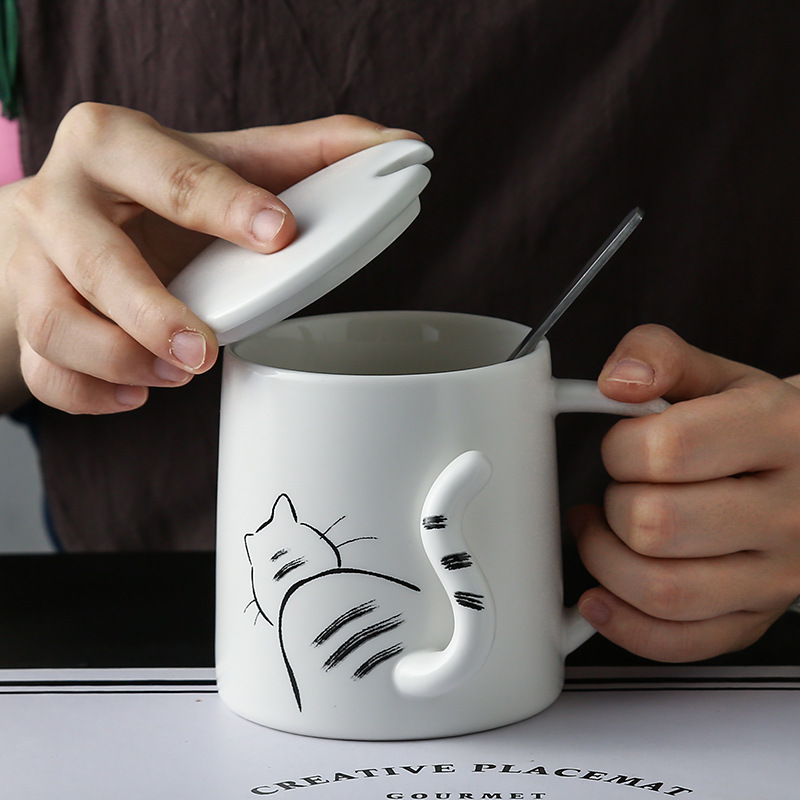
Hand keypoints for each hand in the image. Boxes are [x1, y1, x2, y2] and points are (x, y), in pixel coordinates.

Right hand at [2, 104, 419, 413]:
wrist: (62, 213)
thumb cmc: (150, 189)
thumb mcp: (220, 160)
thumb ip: (307, 153)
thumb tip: (399, 144)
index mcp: (115, 145)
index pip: (168, 171)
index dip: (224, 204)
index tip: (279, 234)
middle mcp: (61, 200)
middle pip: (93, 258)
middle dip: (152, 310)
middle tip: (205, 348)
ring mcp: (34, 264)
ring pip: (55, 323)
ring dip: (121, 360)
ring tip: (180, 373)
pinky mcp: (27, 316)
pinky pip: (44, 371)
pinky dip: (90, 394)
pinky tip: (137, 394)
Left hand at [571, 324, 799, 661]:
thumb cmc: (760, 426)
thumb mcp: (718, 375)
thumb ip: (659, 357)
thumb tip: (620, 380)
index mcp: (780, 433)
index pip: (671, 448)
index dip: (620, 448)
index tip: (620, 447)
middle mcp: (790, 511)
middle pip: (659, 524)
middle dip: (613, 505)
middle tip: (616, 491)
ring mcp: (779, 575)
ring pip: (664, 590)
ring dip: (605, 562)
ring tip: (602, 534)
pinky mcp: (757, 617)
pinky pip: (682, 642)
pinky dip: (624, 626)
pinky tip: (602, 596)